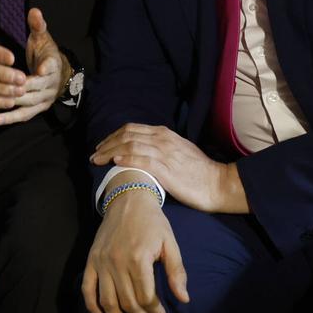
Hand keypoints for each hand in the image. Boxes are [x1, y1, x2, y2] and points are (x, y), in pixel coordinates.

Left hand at [0, 8, 69, 125]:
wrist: (59, 73)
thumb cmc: (45, 52)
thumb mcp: (43, 37)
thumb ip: (38, 26)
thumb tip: (34, 11)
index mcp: (53, 64)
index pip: (51, 65)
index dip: (46, 68)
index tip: (39, 70)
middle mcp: (50, 83)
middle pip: (36, 87)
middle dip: (22, 88)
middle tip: (4, 87)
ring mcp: (44, 98)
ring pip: (29, 103)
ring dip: (13, 104)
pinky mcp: (37, 108)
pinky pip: (24, 115)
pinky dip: (11, 118)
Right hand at [83, 187, 188, 312]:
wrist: (128, 198)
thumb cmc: (152, 221)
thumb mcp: (170, 242)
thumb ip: (177, 271)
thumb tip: (183, 299)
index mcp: (139, 258)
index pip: (146, 297)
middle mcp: (117, 262)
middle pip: (127, 303)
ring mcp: (102, 262)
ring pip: (107, 301)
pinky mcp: (91, 261)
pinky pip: (87, 289)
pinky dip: (92, 308)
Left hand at [91, 124, 248, 213]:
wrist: (217, 183)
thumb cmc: (199, 171)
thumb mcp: (180, 151)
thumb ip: (162, 148)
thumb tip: (144, 152)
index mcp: (164, 134)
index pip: (132, 129)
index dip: (113, 136)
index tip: (102, 146)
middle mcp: (162, 139)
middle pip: (126, 136)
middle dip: (107, 144)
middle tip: (95, 154)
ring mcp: (164, 153)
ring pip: (129, 146)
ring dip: (110, 152)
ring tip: (98, 160)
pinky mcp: (166, 169)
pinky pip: (141, 160)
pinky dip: (126, 160)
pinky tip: (115, 163)